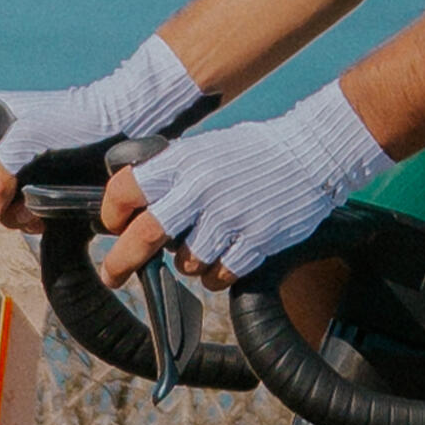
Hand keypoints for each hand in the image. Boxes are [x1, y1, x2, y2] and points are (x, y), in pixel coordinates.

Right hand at [0, 36, 201, 234]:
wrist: (129, 128)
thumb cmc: (78, 122)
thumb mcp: (30, 137)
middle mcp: (2, 147)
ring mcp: (22, 171)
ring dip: (5, 215)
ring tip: (28, 212)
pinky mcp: (42, 191)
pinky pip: (20, 215)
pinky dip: (26, 220)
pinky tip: (41, 218)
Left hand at [100, 83, 393, 287]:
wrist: (312, 152)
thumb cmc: (255, 152)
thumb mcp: (205, 148)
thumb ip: (172, 174)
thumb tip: (137, 207)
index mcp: (184, 161)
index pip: (127, 189)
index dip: (112, 212)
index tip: (113, 225)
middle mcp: (200, 188)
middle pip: (144, 235)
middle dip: (121, 262)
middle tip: (113, 275)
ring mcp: (229, 217)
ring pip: (186, 263)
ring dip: (189, 262)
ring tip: (207, 244)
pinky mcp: (255, 240)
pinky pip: (219, 275)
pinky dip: (217, 274)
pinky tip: (227, 256)